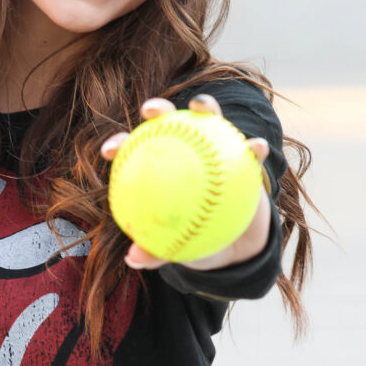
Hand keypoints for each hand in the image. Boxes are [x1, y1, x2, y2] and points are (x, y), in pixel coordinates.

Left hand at [100, 93, 271, 271]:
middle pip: (166, 121)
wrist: (235, 244)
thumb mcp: (177, 249)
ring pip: (209, 120)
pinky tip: (257, 147)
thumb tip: (134, 260)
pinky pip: (250, 149)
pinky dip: (253, 146)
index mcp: (160, 168)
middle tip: (150, 110)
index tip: (108, 150)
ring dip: (205, 106)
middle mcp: (185, 150)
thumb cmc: (196, 241)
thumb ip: (156, 251)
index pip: (133, 151)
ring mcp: (215, 149)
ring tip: (201, 106)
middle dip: (157, 108)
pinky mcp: (244, 157)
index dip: (119, 145)